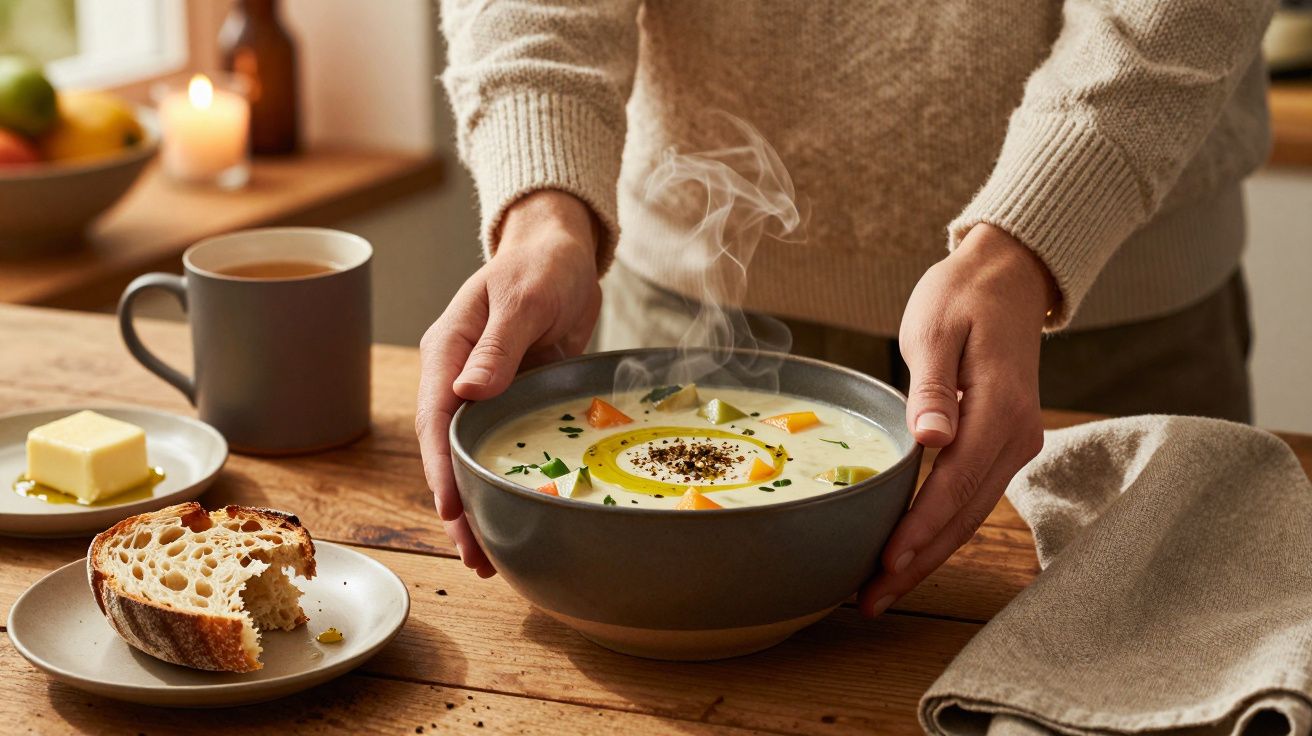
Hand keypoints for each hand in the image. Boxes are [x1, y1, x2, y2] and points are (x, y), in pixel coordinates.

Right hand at [416, 190, 602, 576]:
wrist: (562, 253)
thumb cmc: (542, 266)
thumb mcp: (524, 298)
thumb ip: (499, 345)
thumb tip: (469, 392)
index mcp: (448, 351)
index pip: (436, 418)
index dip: (441, 468)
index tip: (452, 509)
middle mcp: (457, 378)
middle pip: (447, 451)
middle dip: (456, 505)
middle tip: (474, 556)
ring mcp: (482, 393)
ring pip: (471, 459)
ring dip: (478, 505)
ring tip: (488, 559)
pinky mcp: (510, 401)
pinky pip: (501, 449)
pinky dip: (504, 484)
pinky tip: (515, 519)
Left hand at [859, 223, 1057, 615]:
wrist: (1008, 276)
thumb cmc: (963, 296)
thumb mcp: (936, 330)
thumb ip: (932, 388)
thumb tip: (932, 439)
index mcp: (1001, 409)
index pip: (956, 484)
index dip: (919, 528)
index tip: (885, 562)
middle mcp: (1017, 436)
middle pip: (965, 515)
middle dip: (918, 563)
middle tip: (868, 601)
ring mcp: (1015, 443)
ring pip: (970, 515)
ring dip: (928, 556)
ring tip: (881, 591)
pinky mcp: (1002, 444)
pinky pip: (971, 498)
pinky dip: (939, 529)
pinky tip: (908, 552)